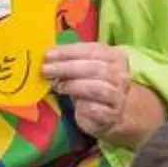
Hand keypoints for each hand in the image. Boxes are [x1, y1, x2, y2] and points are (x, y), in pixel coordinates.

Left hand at [43, 43, 163, 144]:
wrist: (112, 114)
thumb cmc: (94, 85)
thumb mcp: (86, 68)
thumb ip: (72, 60)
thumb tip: (49, 56)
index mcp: (116, 57)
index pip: (94, 50)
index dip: (69, 51)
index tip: (48, 54)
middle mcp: (121, 75)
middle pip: (95, 68)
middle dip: (67, 67)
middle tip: (46, 69)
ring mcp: (119, 97)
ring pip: (97, 88)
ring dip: (73, 85)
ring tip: (56, 85)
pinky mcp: (112, 116)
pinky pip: (95, 108)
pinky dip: (80, 104)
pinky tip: (70, 102)